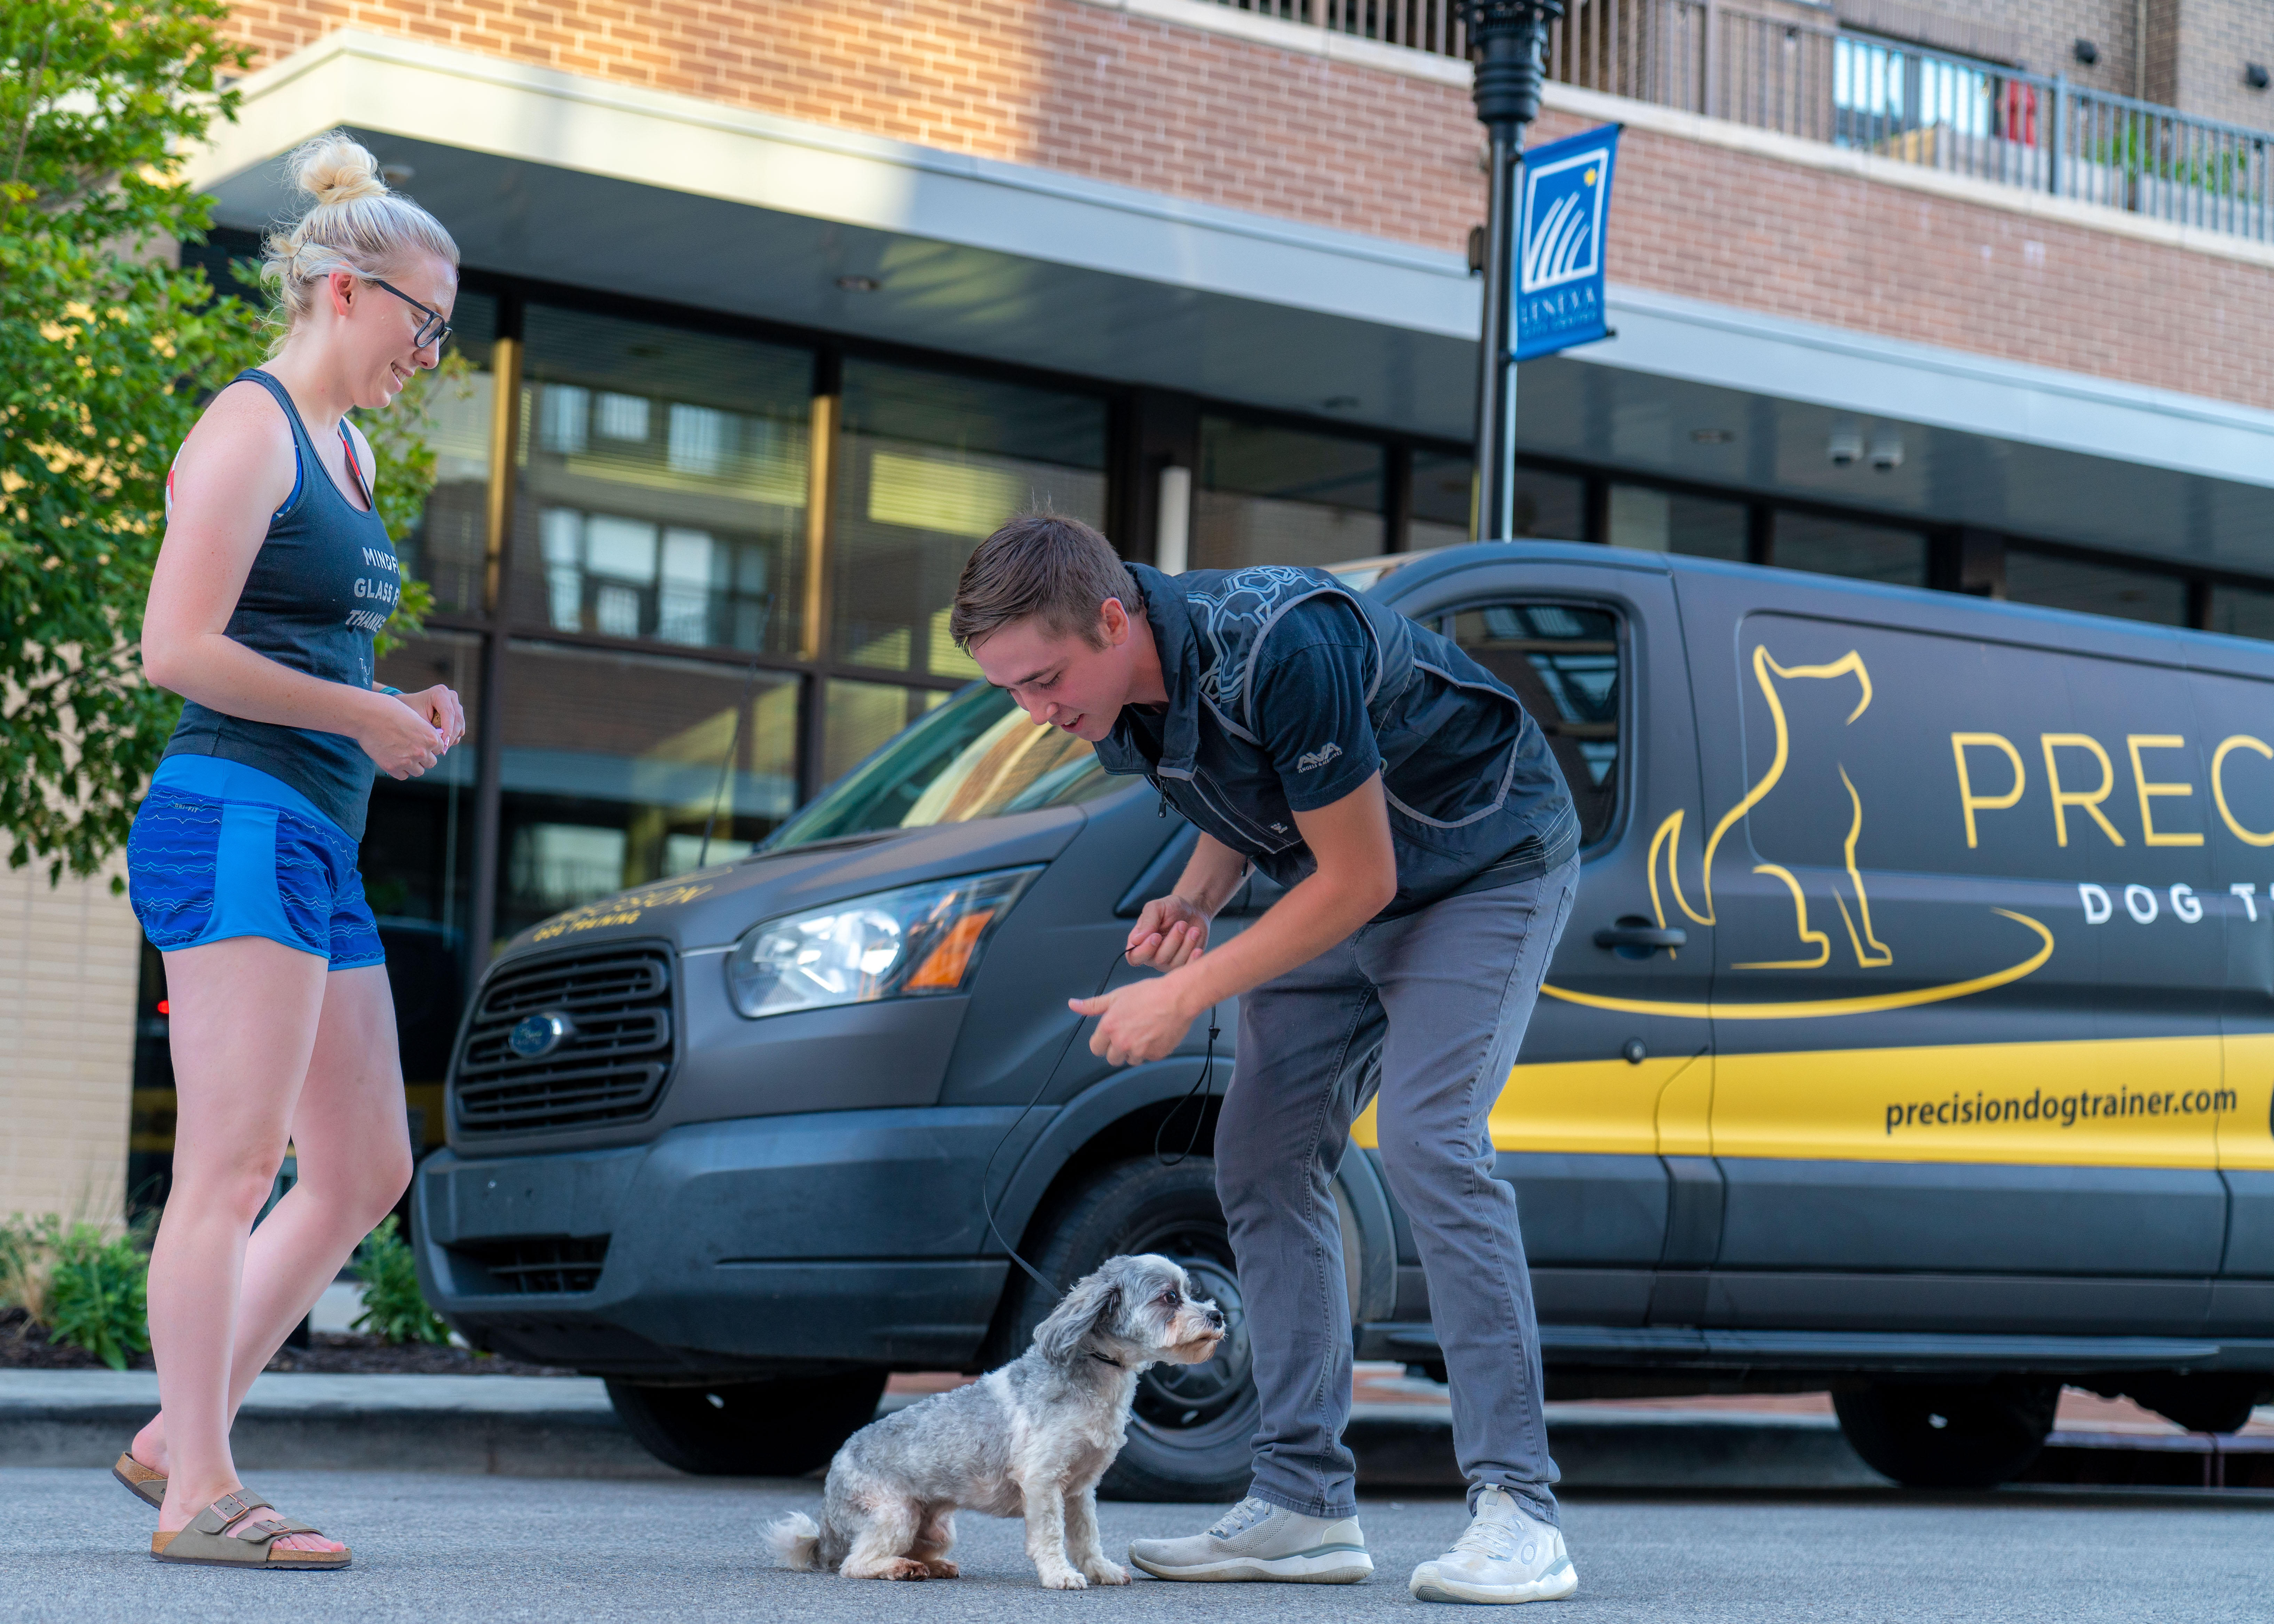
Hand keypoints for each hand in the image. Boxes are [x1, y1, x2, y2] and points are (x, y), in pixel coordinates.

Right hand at [355, 689, 448, 779]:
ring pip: (418, 771)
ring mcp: (408, 761)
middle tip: (410, 749)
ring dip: (413, 765)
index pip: (438, 749)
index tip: (419, 742)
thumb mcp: (414, 717)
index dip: (429, 746)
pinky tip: (394, 760)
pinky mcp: (392, 767)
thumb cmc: (389, 711)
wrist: (367, 715)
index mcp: (431, 737)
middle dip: (423, 757)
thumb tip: (429, 742)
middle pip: (430, 762)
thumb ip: (424, 732)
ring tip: (401, 755)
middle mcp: (422, 751)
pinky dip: (400, 770)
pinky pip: (403, 776)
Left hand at [399, 684, 465, 749]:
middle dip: (451, 736)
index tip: (443, 745)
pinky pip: (460, 726)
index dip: (448, 730)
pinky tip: (443, 742)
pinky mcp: (457, 712)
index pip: (449, 713)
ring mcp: (455, 703)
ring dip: (453, 737)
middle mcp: (450, 696)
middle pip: (458, 719)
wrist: (408, 705)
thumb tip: (442, 744)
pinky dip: (454, 736)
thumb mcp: (417, 719)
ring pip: (461, 724)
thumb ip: (430, 730)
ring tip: (441, 748)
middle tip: (443, 751)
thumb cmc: (409, 710)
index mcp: (440, 692)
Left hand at [1070, 975, 1196, 1066]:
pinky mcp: (1155, 1055)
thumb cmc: (1149, 993)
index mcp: (1109, 1028)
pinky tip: (1155, 1034)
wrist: (1177, 997)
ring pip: (1130, 1060)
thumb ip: (1093, 1005)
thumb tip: (1073, 1005)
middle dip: (1118, 1049)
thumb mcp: (1117, 996)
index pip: (1096, 1048)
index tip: (1111, 1035)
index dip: (1103, 1041)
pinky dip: (1150, 1050)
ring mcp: (1139, 1051)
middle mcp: (1122, 1042)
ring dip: (1134, 1051)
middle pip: (1112, 1058)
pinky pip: (1148, 1058)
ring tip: (1144, 1032)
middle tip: (1129, 1033)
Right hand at [1125, 894, 1210, 969]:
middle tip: (1181, 924)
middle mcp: (1151, 956)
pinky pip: (1187, 967)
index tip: (1156, 936)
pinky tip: (1197, 949)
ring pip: (1174, 963)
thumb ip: (1147, 921)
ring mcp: (1168, 962)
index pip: (1134, 957)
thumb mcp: (1157, 907)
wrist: (1193, 910)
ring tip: (1193, 930)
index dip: (1145, 950)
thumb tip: (1136, 940)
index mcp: (1139, 943)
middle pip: (1158, 959)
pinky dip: (1193, 959)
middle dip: (1172, 941)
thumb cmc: (1171, 908)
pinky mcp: (1183, 964)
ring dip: (1186, 945)